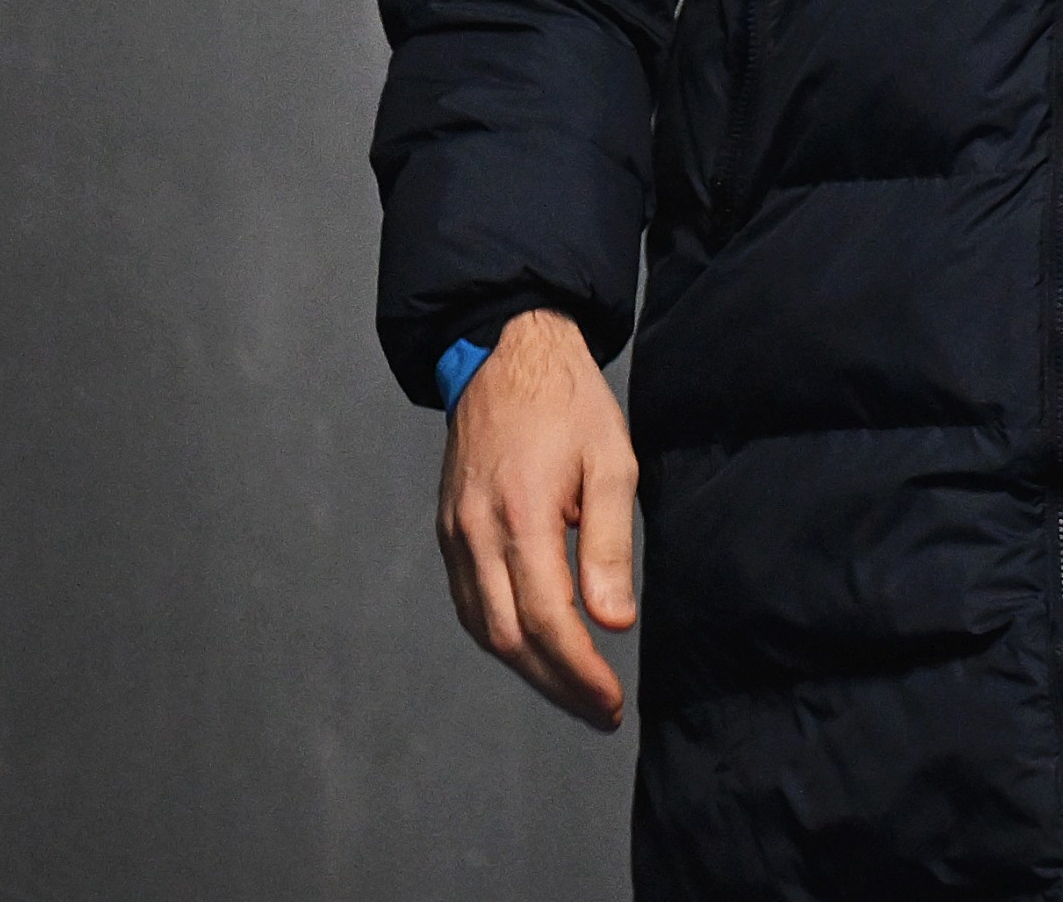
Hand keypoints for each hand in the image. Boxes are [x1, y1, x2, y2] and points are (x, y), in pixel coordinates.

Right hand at [436, 307, 639, 729]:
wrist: (504, 352)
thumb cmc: (567, 402)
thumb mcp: (612, 462)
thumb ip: (611, 544)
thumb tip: (613, 621)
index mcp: (521, 513)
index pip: (548, 620)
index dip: (580, 671)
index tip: (610, 701)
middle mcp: (476, 531)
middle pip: (508, 638)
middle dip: (557, 686)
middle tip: (600, 711)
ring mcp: (455, 532)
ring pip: (482, 628)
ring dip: (528, 669)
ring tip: (574, 691)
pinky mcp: (449, 528)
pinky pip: (467, 601)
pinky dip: (499, 636)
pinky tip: (533, 648)